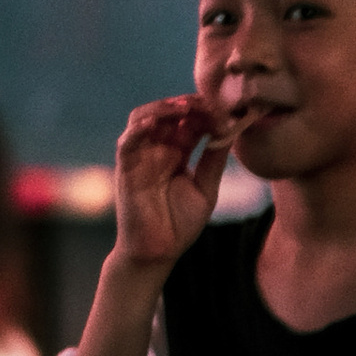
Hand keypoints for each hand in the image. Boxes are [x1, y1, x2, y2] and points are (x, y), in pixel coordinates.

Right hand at [111, 96, 232, 272]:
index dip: (205, 113)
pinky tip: (153, 122)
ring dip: (162, 109)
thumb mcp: (206, 189)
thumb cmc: (180, 224)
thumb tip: (230, 131)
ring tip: (183, 107)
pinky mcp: (125, 168)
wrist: (158, 252)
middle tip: (207, 103)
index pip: (189, 122)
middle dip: (188, 105)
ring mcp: (141, 156)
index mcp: (178, 153)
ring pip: (144, 119)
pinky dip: (137, 129)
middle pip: (168, 114)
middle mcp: (158, 149)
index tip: (226, 111)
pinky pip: (127, 142)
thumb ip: (214, 161)